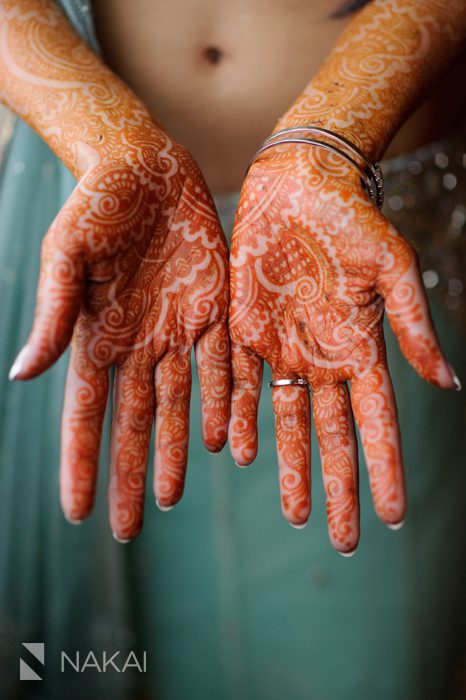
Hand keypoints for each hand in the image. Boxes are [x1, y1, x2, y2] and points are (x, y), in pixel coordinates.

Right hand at [9, 130, 229, 540]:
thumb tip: (20, 375)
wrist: (146, 166)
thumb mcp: (66, 254)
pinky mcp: (217, 311)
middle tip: (130, 526)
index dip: (82, 463)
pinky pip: (225, 368)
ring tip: (174, 495)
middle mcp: (139, 344)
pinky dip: (226, 406)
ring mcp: (179, 331)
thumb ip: (55, 314)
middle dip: (131, 473)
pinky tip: (229, 442)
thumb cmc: (97, 203)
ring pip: (181, 406)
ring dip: (178, 450)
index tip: (76, 511)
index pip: (87, 413)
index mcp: (98, 335)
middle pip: (135, 422)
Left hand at [228, 145, 456, 553]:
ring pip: (287, 422)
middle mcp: (323, 359)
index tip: (394, 516)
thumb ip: (412, 326)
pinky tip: (238, 451)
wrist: (298, 187)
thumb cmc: (353, 220)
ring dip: (290, 467)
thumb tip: (448, 384)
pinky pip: (242, 386)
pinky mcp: (245, 332)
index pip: (377, 424)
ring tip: (295, 513)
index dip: (385, 469)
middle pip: (332, 437)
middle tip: (344, 540)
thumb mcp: (392, 269)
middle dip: (338, 487)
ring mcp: (283, 349)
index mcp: (361, 349)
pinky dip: (240, 418)